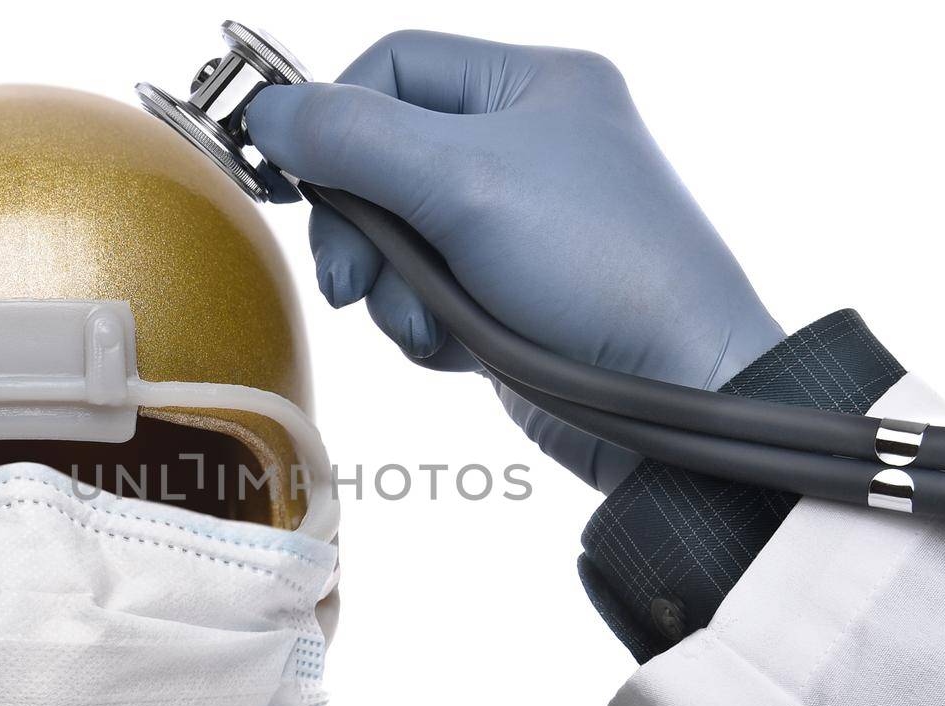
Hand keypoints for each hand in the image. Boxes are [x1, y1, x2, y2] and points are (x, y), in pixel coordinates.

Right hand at [246, 31, 783, 490]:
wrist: (677, 399)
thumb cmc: (598, 269)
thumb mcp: (463, 183)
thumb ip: (354, 138)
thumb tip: (268, 113)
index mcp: (532, 85)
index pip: (394, 67)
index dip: (336, 119)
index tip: (298, 180)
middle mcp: (525, 143)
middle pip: (381, 157)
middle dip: (361, 225)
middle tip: (352, 279)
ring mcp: (516, 224)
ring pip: (394, 236)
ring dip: (393, 287)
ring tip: (428, 322)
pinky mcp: (508, 294)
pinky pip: (424, 292)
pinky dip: (425, 323)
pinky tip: (458, 347)